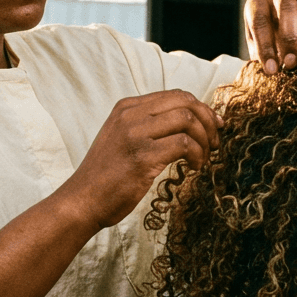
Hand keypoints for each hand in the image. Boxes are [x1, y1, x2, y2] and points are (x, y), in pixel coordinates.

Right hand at [59, 90, 219, 229]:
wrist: (82, 201)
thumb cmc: (106, 176)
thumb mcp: (121, 139)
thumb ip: (147, 126)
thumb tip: (187, 122)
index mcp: (126, 107)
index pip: (175, 95)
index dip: (201, 109)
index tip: (213, 126)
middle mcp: (130, 115)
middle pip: (185, 102)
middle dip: (208, 121)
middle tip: (214, 143)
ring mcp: (135, 134)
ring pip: (188, 120)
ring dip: (205, 139)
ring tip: (203, 158)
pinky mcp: (142, 157)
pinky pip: (184, 144)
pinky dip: (196, 155)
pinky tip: (193, 168)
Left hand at [244, 0, 296, 73]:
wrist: (288, 48)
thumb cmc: (272, 52)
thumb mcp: (264, 57)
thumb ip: (267, 59)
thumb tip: (273, 70)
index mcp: (258, 3)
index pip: (259, 18)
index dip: (264, 44)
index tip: (272, 69)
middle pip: (286, 4)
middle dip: (290, 36)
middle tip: (292, 61)